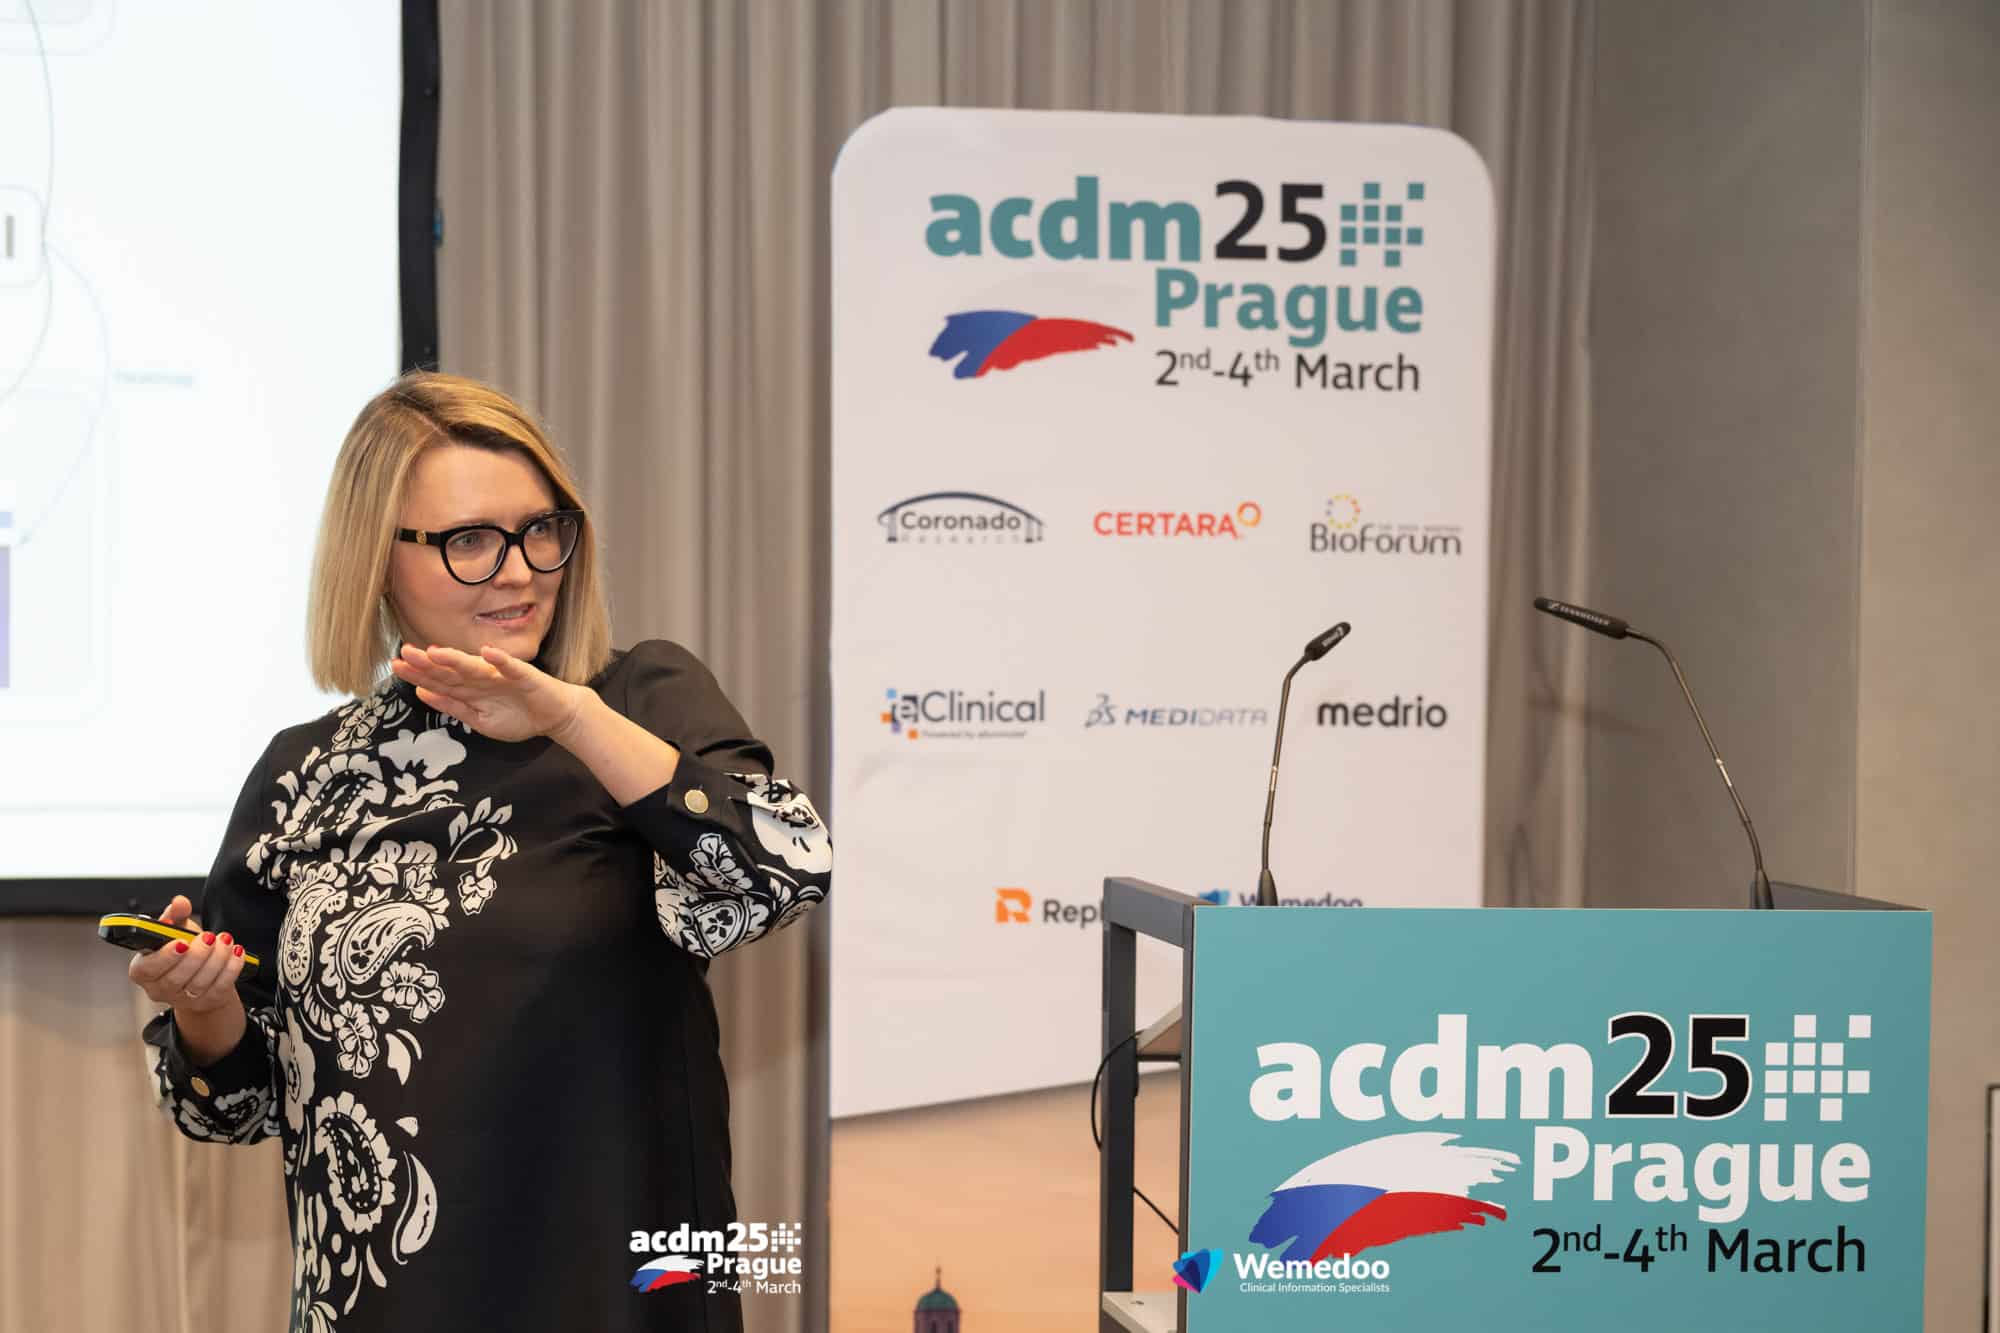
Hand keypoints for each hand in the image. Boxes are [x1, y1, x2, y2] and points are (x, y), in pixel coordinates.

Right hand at [127, 894, 245, 1018]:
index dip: (164, 957)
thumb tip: (179, 902)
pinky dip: (231, 968)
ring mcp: (182, 1000)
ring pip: (199, 984)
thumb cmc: (182, 951)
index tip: (182, 942)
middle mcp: (159, 989)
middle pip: (176, 978)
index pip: (147, 969)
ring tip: (225, 941)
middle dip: (196, 956)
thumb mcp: (175, 930)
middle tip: (209, 937)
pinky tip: (236, 952)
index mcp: (143, 970)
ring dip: (216, 959)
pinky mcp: (206, 1002)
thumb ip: (175, 915)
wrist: (201, 975)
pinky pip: (220, 987)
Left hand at [390, 642, 589, 742]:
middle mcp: (482, 679)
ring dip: (456, 659)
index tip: (396, 666)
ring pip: (476, 667)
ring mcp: (503, 677)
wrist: (555, 716)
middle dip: (429, 664)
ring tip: (436, 652)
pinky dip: (501, 661)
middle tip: (406, 653)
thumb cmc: (518, 716)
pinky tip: (488, 652)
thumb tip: (422, 692)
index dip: (419, 674)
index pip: (440, 680)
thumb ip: (452, 706)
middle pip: (452, 671)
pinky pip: (513, 668)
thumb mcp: (478, 719)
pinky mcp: (526, 678)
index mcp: (470, 689)